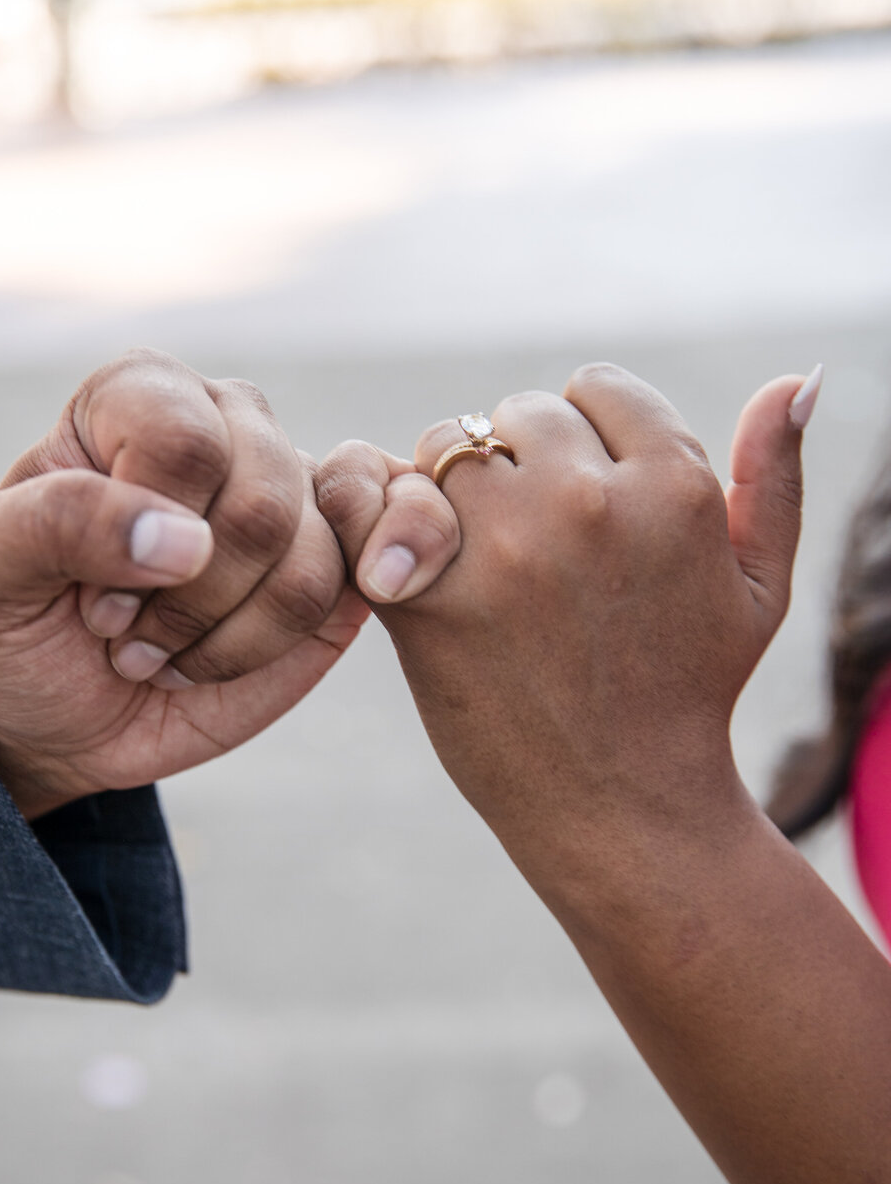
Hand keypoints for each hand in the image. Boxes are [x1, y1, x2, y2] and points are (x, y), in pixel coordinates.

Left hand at [0, 350, 368, 818]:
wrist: (56, 715)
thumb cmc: (15, 625)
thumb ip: (59, 522)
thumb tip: (186, 540)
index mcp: (138, 394)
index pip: (183, 442)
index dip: (139, 537)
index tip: (88, 592)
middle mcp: (226, 423)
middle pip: (257, 501)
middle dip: (185, 601)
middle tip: (125, 633)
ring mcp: (289, 490)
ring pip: (305, 552)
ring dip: (224, 635)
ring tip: (165, 652)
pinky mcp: (334, 561)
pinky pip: (350, 583)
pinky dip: (273, 642)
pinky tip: (216, 658)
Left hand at [317, 364, 812, 883]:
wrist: (622, 807)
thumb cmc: (690, 690)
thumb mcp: (758, 584)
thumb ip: (774, 473)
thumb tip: (800, 377)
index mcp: (674, 484)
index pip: (595, 388)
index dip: (587, 444)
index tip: (592, 507)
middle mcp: (589, 500)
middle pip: (517, 414)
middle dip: (520, 466)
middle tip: (536, 546)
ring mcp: (505, 544)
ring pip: (448, 445)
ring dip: (454, 491)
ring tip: (485, 563)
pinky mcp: (431, 591)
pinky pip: (384, 498)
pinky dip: (387, 524)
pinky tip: (417, 571)